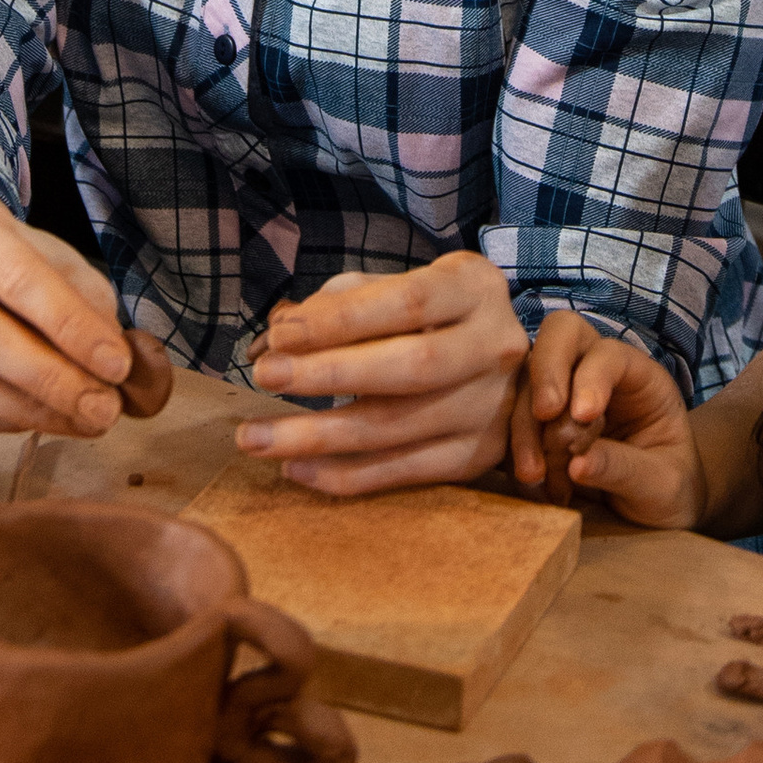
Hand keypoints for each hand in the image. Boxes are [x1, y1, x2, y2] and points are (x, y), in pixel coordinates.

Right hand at [0, 183, 138, 436]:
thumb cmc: (9, 258)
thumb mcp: (54, 258)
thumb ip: (90, 304)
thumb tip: (127, 370)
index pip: (16, 277)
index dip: (69, 325)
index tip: (117, 365)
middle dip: (50, 381)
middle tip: (104, 410)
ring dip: (28, 411)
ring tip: (81, 420)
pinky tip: (39, 419)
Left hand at [236, 254, 527, 497]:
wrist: (507, 364)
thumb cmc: (430, 316)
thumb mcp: (398, 287)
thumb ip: (342, 302)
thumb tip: (282, 335)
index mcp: (475, 289)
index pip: (408, 302)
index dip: (343, 319)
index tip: (282, 334)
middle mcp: (494, 347)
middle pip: (410, 367)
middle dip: (329, 374)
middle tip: (264, 376)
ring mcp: (489, 408)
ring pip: (399, 427)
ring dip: (319, 436)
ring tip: (255, 438)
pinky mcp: (476, 457)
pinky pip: (404, 472)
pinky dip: (345, 475)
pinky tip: (295, 468)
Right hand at [508, 311, 705, 527]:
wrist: (654, 513)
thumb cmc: (669, 489)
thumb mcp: (663, 486)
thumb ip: (625, 469)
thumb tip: (576, 464)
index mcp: (639, 378)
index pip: (609, 354)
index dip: (592, 377)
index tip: (582, 416)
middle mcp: (596, 373)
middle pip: (561, 334)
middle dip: (547, 370)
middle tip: (544, 414)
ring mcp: (562, 393)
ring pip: (527, 379)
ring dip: (525, 425)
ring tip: (536, 475)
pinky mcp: (536, 422)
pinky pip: (511, 419)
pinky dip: (514, 448)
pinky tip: (533, 483)